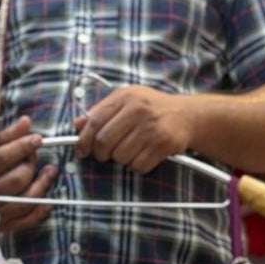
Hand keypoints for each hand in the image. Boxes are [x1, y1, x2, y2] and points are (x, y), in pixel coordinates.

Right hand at [0, 116, 56, 233]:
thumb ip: (5, 135)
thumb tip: (26, 122)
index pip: (2, 158)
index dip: (22, 147)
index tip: (37, 139)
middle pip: (17, 179)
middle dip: (31, 164)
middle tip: (35, 154)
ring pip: (25, 200)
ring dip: (42, 185)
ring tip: (50, 171)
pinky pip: (24, 221)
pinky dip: (39, 212)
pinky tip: (48, 201)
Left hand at [74, 87, 193, 174]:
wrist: (187, 114)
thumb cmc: (152, 108)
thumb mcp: (126, 101)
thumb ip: (102, 111)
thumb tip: (78, 125)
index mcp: (125, 97)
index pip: (95, 121)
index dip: (83, 140)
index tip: (80, 151)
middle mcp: (138, 110)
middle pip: (104, 142)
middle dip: (100, 154)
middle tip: (104, 155)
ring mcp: (151, 128)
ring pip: (120, 156)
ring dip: (121, 160)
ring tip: (130, 151)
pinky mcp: (163, 144)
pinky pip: (138, 166)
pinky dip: (137, 166)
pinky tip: (143, 155)